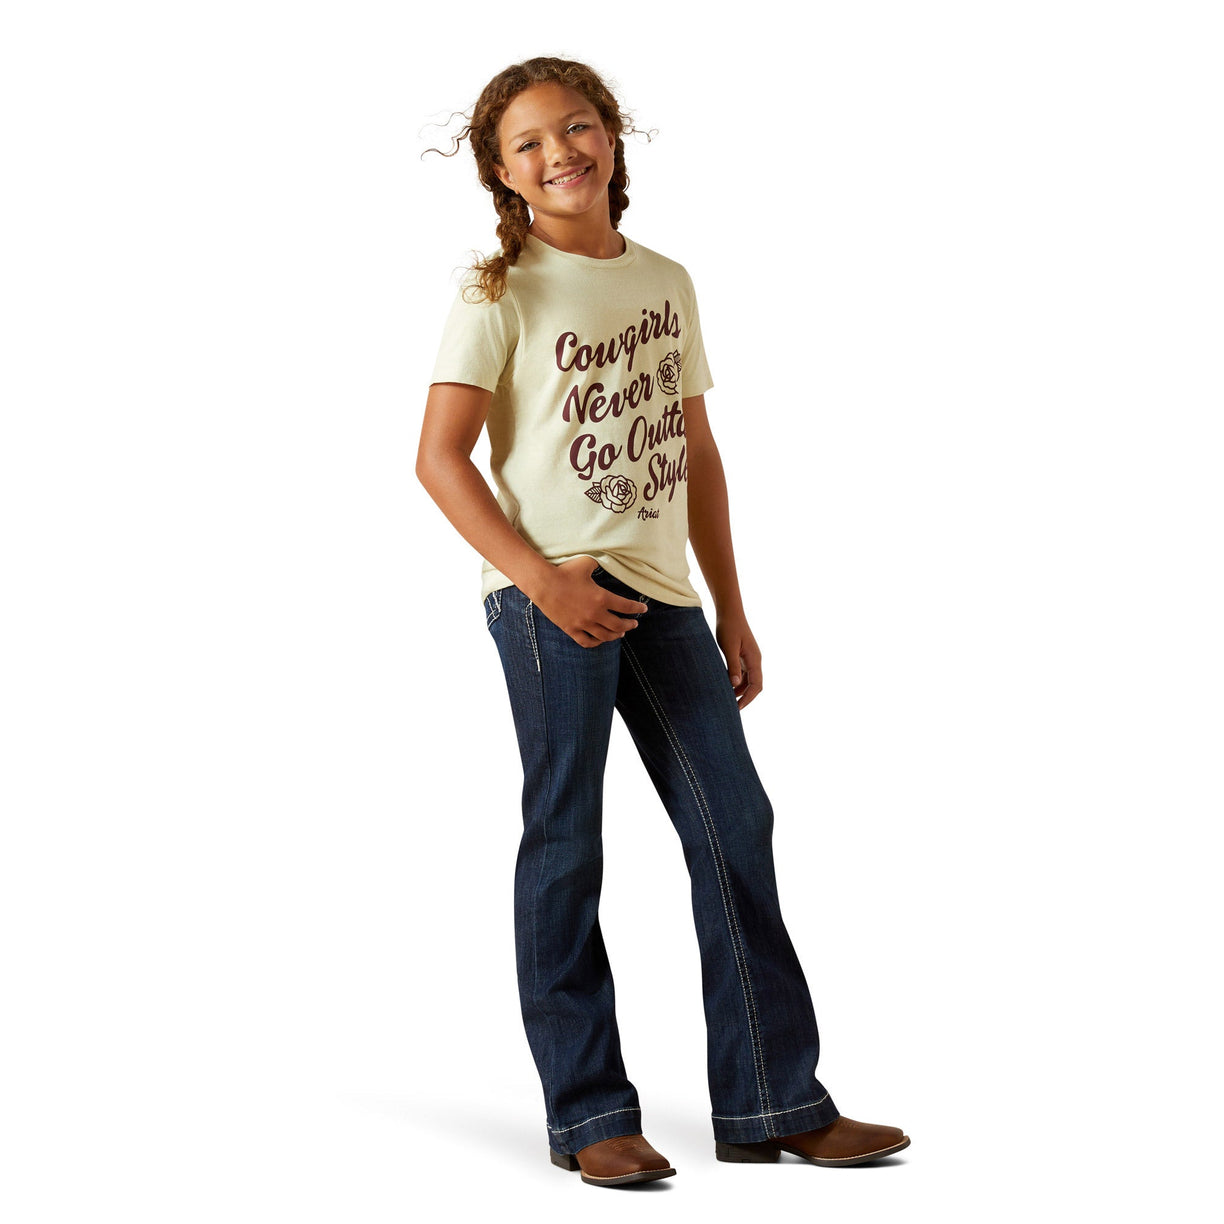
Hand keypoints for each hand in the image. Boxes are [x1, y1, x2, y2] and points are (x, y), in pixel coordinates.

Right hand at [533, 558, 647, 647]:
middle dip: (629, 625)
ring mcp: (583, 624)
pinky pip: (587, 642)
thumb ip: (599, 563)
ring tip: (621, 632)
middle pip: (618, 625)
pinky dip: (596, 643)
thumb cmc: (564, 571)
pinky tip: (600, 640)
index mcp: (601, 598)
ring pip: (605, 636)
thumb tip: (606, 559)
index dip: (638, 608)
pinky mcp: (571, 629)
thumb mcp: (586, 563)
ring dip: (615, 635)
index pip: (626, 607)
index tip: (643, 609)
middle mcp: (595, 614)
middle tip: (634, 623)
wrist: (543, 584)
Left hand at [716, 614, 762, 708]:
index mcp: (754, 659)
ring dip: (740, 690)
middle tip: (732, 709)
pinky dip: (737, 682)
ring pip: (749, 680)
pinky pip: (744, 673)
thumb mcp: (729, 648)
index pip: (756, 685)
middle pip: (755, 685)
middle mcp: (755, 660)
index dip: (748, 698)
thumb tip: (735, 685)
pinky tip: (726, 685)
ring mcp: (750, 658)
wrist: (729, 612)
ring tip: (727, 699)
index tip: (737, 708)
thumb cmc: (728, 628)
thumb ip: (733, 667)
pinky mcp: (744, 655)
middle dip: (745, 698)